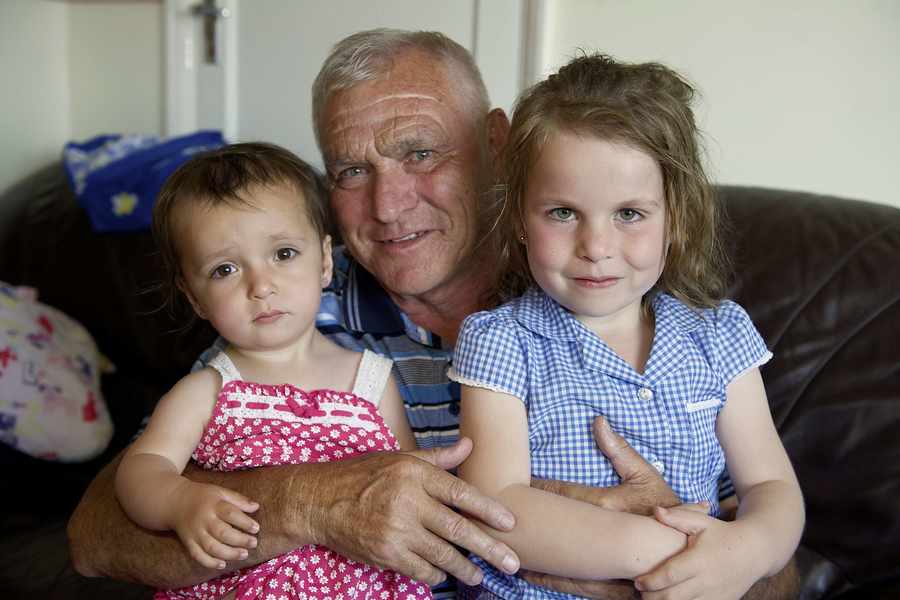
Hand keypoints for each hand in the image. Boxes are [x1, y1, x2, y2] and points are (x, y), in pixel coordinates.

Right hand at [170, 480, 259, 569]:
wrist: (175, 502)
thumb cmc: (203, 496)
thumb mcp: (220, 492)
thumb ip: (238, 499)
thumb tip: (256, 507)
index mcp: (213, 505)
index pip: (230, 514)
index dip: (244, 522)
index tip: (256, 528)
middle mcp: (203, 520)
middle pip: (222, 532)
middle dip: (240, 540)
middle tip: (253, 543)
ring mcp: (195, 533)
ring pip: (211, 547)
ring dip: (228, 553)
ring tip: (243, 554)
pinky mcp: (188, 542)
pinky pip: (197, 555)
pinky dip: (209, 562)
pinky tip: (222, 564)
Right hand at [309, 437, 519, 586]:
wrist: (318, 501)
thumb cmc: (362, 476)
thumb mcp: (399, 459)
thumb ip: (438, 457)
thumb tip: (470, 444)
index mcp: (414, 474)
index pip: (460, 493)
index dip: (488, 509)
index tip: (510, 523)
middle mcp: (408, 502)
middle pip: (458, 529)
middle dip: (489, 548)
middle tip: (512, 562)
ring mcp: (397, 531)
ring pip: (442, 555)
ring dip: (467, 568)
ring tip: (482, 575)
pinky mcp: (386, 554)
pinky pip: (421, 570)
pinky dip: (436, 574)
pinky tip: (445, 574)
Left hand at [525, 416, 686, 596]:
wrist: (689, 549)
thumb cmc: (665, 508)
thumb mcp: (645, 475)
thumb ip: (619, 450)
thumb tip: (598, 421)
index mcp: (606, 508)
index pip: (560, 496)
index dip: (537, 490)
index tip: (515, 483)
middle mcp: (602, 540)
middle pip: (553, 531)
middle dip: (527, 523)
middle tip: (500, 513)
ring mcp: (607, 566)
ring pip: (560, 563)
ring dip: (534, 557)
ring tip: (507, 549)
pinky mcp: (610, 585)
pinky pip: (574, 584)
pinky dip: (551, 579)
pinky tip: (531, 574)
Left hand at [634, 506, 760, 599]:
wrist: (756, 550)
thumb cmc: (723, 533)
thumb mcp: (702, 522)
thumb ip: (678, 517)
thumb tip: (655, 510)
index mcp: (699, 560)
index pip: (670, 575)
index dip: (650, 581)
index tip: (637, 581)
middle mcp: (707, 580)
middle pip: (673, 597)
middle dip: (652, 597)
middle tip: (641, 592)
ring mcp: (716, 595)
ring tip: (652, 597)